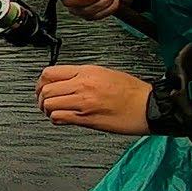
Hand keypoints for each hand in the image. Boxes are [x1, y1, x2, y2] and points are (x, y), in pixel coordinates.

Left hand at [36, 65, 150, 134]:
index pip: (50, 73)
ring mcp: (83, 102)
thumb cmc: (133, 92)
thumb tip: (66, 82)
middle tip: (45, 101)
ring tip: (53, 111)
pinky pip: (59, 117)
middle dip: (41, 96)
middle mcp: (82, 85)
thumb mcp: (105, 73)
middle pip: (45, 89)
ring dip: (47, 109)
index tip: (43, 87)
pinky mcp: (86, 119)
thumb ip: (82, 76)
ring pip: (49, 103)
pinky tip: (62, 118)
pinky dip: (56, 118)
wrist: (150, 106)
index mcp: (87, 71)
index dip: (42, 82)